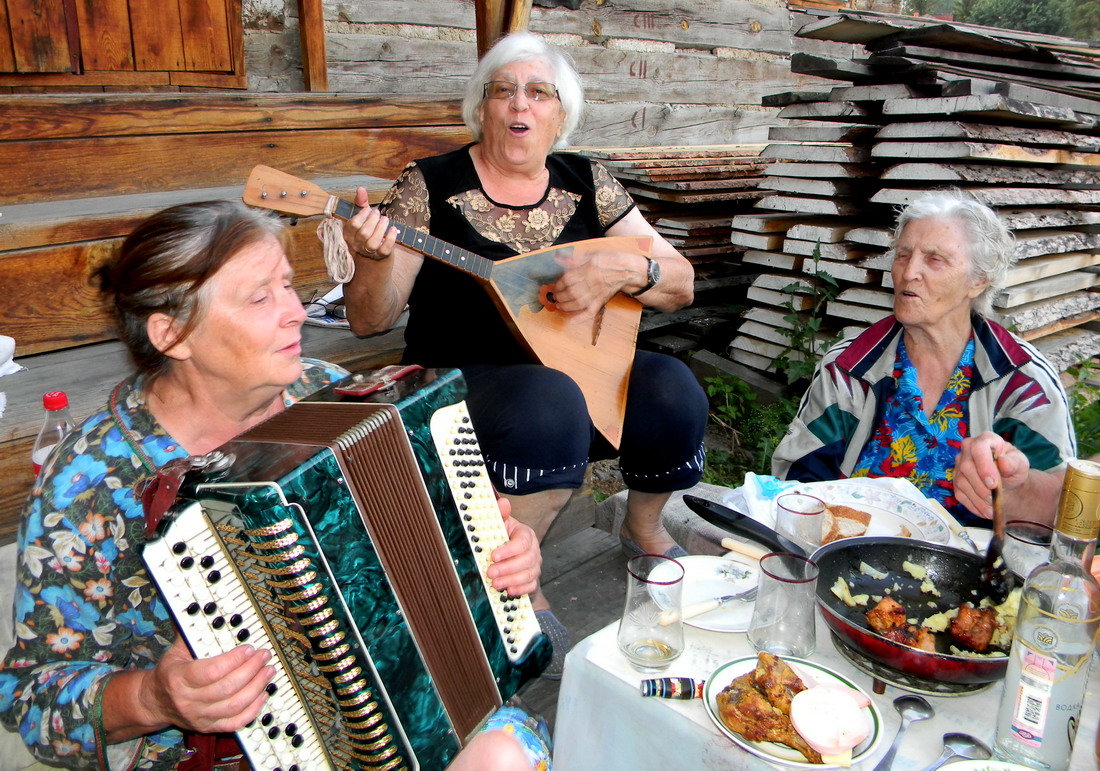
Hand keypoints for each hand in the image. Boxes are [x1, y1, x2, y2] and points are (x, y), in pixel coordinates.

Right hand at [139, 635, 274, 733]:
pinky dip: (253, 709)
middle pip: (227, 688)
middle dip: (251, 670)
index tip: (249, 648)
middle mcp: (188, 701)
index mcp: (178, 679)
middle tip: (264, 656)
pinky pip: (235, 722)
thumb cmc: (169, 674)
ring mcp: (200, 717)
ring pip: (234, 706)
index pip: (211, 672)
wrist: (155, 703)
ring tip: (268, 671)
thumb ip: (191, 633)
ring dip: (256, 687)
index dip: (234, 660)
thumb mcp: (175, 652)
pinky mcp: (209, 727)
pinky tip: (263, 694)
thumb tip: (202, 611)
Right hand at [342, 186, 397, 260]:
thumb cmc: (367, 229)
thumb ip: (361, 202)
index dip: (362, 214)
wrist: (374, 251)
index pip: (353, 224)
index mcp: (349, 234)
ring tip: (385, 219)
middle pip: (364, 232)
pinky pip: (385, 249)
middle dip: (373, 220)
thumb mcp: (362, 216)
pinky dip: (391, 238)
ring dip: (381, 228)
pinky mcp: (380, 255)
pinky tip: (393, 229)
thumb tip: (361, 188)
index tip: (369, 209)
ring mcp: (368, 251)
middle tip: (378, 213)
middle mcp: (357, 244)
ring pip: (373, 242)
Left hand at [486, 496, 541, 596]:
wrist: (512, 557)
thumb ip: (501, 515)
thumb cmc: (504, 538)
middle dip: (508, 568)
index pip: (522, 541)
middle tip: (491, 573)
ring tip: (496, 584)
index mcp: (526, 534)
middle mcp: (533, 550)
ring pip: (529, 574)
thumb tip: (503, 502)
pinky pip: (531, 586)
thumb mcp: (501, 525)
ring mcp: (535, 565)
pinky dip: (520, 589)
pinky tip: (509, 592)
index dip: (509, 550)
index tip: (493, 556)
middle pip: (527, 559)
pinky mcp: (533, 580)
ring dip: (512, 580)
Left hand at [543, 248, 623, 321]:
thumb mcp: (591, 254)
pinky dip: (580, 318)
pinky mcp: (601, 301)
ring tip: (559, 306)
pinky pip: (590, 312)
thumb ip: (574, 259)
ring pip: (578, 303)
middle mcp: (591, 283)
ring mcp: (596, 294)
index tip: (555, 286)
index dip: (559, 284)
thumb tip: (558, 258)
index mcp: (587, 270)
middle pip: (571, 292)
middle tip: (555, 297)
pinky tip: (571, 321)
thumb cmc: (609, 261)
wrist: (627, 270)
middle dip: (560, 296)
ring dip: (566, 306)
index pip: (568, 279)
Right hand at [955, 432, 1030, 518]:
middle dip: (981, 486)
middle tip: (995, 497)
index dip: (984, 467)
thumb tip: (1003, 462)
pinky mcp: (956, 481)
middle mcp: (967, 449)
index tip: (993, 484)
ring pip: (962, 482)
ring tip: (993, 506)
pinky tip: (986, 509)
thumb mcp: (1021, 464)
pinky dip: (974, 505)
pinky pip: (960, 494)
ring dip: (978, 498)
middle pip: (967, 467)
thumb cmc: (1013, 469)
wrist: (1007, 482)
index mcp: (985, 440)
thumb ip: (1014, 462)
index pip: (978, 449)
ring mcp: (959, 466)